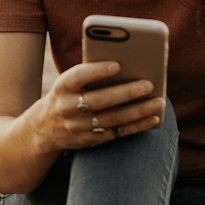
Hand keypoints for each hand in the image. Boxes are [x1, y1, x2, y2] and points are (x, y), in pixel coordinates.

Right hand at [32, 62, 164, 152]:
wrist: (45, 127)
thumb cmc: (68, 93)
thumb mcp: (69, 81)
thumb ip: (90, 73)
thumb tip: (128, 63)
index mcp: (62, 87)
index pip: (78, 77)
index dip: (96, 71)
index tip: (117, 65)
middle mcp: (67, 108)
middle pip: (99, 101)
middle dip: (126, 93)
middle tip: (149, 84)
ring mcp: (78, 127)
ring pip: (112, 119)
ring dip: (138, 111)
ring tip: (159, 102)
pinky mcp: (90, 141)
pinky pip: (117, 134)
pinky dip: (137, 126)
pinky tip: (154, 118)